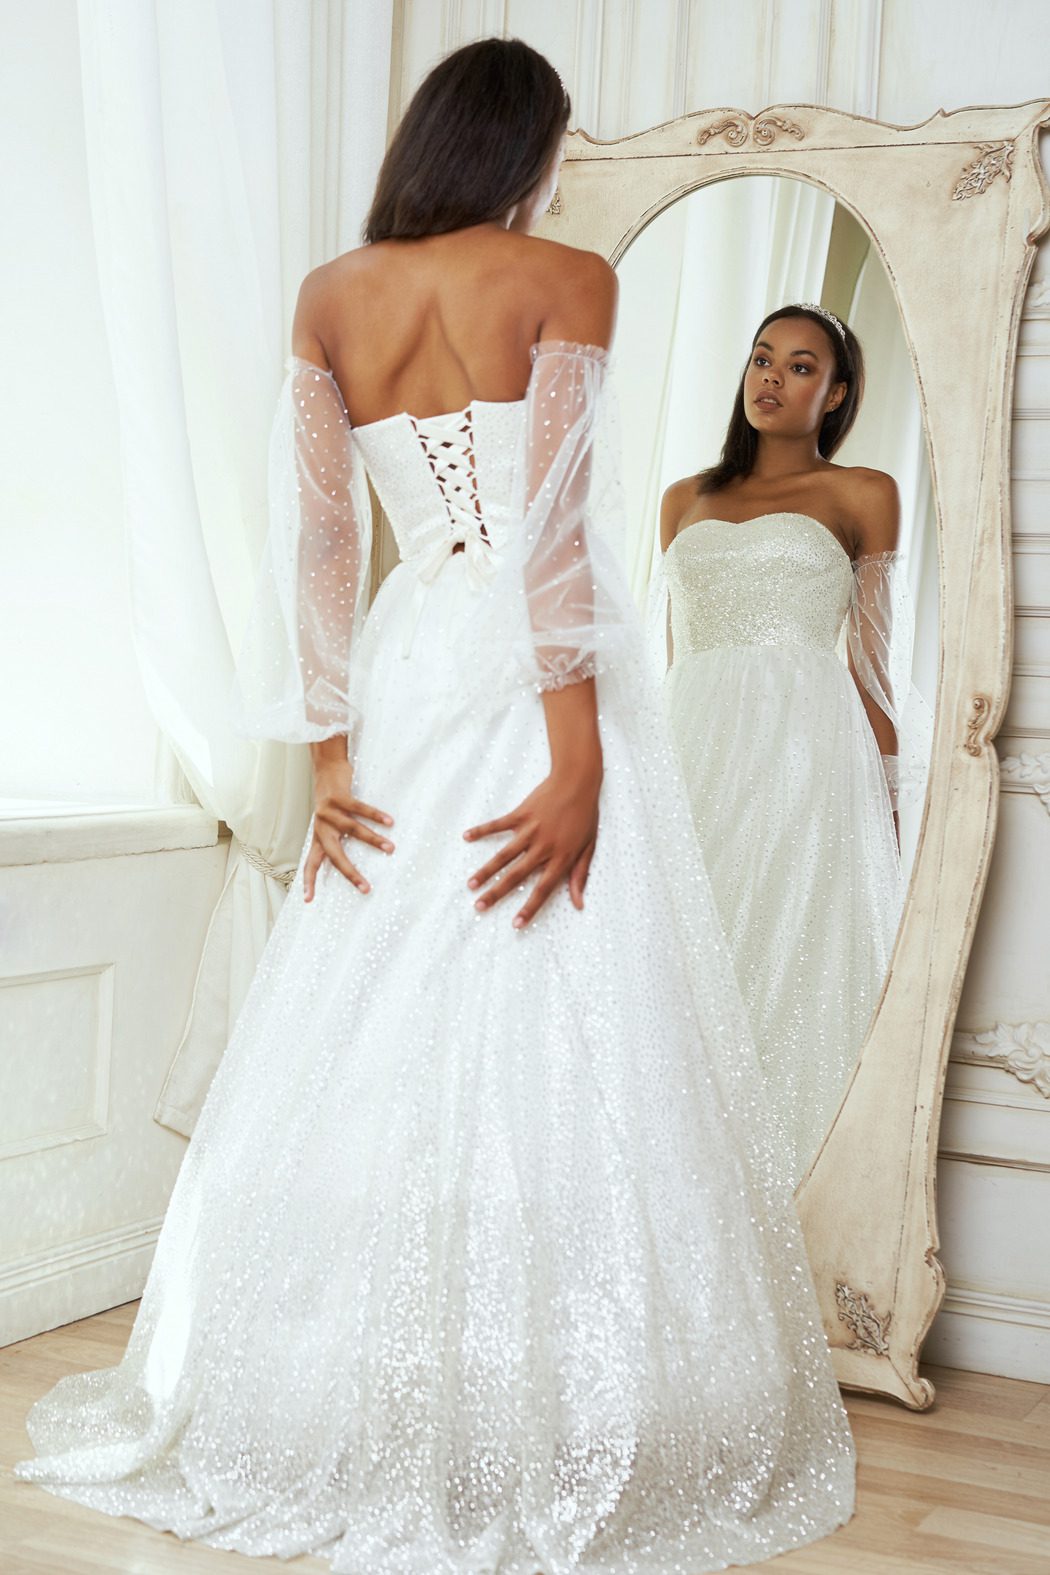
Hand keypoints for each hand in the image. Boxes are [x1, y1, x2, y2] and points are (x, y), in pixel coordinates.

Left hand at [304, 758, 393, 901]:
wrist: (326, 769)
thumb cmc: (333, 800)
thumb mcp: (330, 822)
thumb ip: (337, 837)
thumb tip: (355, 856)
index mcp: (319, 837)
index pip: (311, 864)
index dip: (309, 881)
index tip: (309, 900)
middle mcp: (321, 827)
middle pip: (334, 855)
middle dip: (350, 872)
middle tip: (366, 888)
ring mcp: (328, 812)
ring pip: (353, 830)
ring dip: (374, 840)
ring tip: (391, 848)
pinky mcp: (338, 797)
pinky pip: (359, 808)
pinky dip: (376, 815)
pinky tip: (389, 821)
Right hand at [463, 766, 600, 927]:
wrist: (578, 781)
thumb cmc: (585, 815)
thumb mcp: (589, 847)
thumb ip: (580, 875)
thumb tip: (579, 903)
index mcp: (562, 857)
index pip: (543, 889)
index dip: (530, 908)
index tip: (515, 924)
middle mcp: (543, 847)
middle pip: (516, 875)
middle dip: (497, 893)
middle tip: (479, 907)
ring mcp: (530, 830)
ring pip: (504, 855)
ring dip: (485, 870)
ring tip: (470, 885)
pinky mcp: (521, 814)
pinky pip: (498, 825)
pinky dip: (482, 830)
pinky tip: (466, 837)